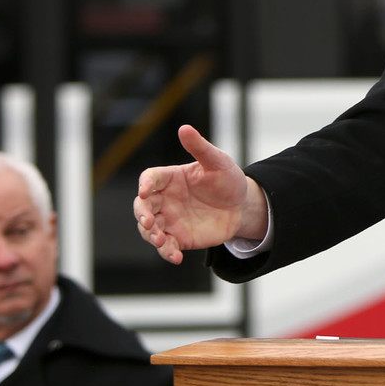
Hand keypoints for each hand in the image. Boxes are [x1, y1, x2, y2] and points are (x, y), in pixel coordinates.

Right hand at [133, 125, 266, 263]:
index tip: (145, 191)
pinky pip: (167, 247)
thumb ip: (200, 148)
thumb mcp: (217, 162)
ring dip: (150, 236)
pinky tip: (175, 257)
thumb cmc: (228, 179)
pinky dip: (167, 253)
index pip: (149, 178)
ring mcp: (169, 219)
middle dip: (141, 215)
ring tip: (160, 241)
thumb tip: (184, 128)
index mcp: (170, 178)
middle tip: (148, 222)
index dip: (145, 184)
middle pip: (142, 206)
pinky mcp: (179, 237)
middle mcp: (164, 199)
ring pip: (149, 229)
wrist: (242, 206)